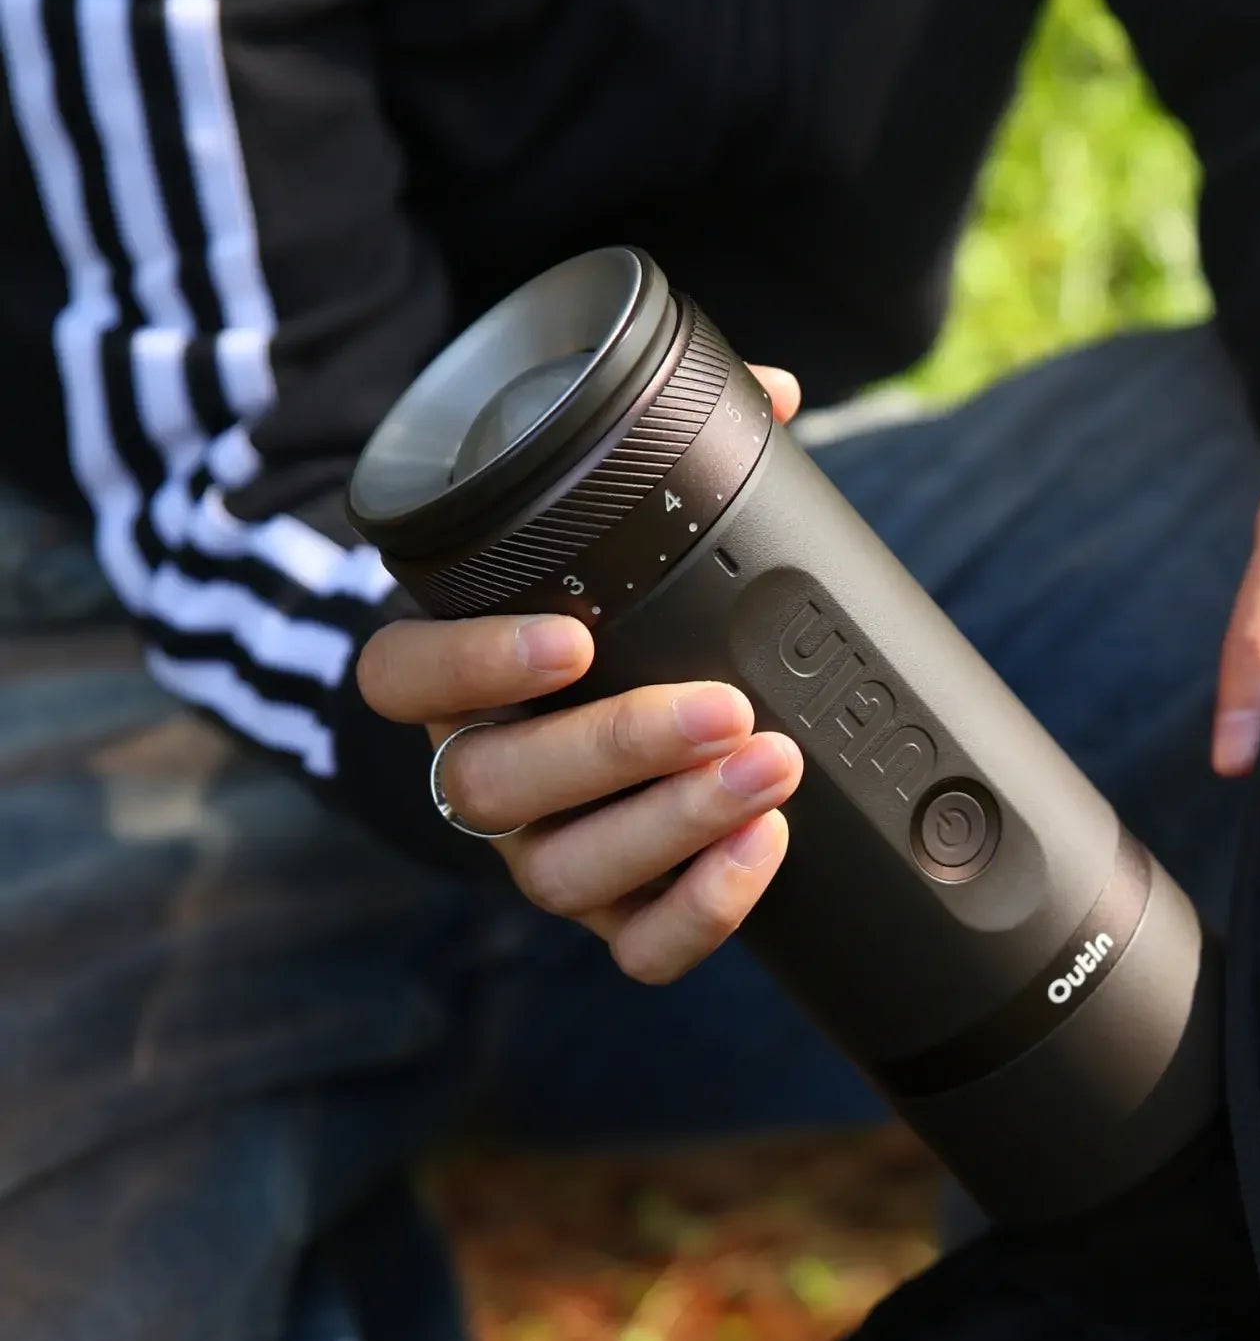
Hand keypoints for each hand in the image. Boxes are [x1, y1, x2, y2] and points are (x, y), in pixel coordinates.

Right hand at [356, 365, 806, 984]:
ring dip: (673, 824)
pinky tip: (762, 847)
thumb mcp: (616, 542)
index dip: (476, 663)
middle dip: (620, 749)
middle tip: (728, 706)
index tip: (573, 637)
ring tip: (773, 769)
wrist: (614, 724)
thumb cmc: (609, 616)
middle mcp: (478, 772)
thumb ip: (676, 464)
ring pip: (562, 872)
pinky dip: (700, 912)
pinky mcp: (609, 911)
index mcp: (452, 676)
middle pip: (496, 786)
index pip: (404, 678)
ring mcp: (536, 852)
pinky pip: (635, 947)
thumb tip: (771, 393)